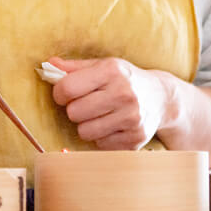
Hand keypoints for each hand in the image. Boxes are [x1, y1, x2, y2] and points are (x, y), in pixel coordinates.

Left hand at [49, 56, 173, 149]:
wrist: (161, 98)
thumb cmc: (125, 79)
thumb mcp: (104, 66)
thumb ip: (75, 67)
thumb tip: (49, 65)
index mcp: (112, 71)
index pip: (68, 88)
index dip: (59, 93)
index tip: (65, 93)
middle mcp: (124, 93)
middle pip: (74, 113)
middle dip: (75, 109)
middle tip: (86, 104)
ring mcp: (131, 118)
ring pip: (84, 132)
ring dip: (87, 125)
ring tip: (100, 115)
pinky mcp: (135, 139)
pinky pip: (100, 144)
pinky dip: (102, 137)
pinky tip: (113, 125)